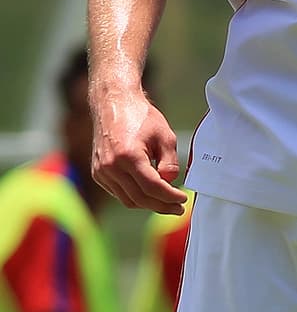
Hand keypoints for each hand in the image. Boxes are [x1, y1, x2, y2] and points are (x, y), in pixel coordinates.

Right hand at [91, 83, 185, 212]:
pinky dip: (135, 197)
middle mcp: (111, 166)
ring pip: (128, 200)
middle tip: (178, 208)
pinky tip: (149, 192)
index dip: (170, 197)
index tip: (183, 200)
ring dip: (149, 204)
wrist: (113, 103)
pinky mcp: (98, 173)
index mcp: (128, 156)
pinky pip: (119, 193)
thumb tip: (169, 183)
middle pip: (140, 198)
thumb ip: (170, 163)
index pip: (152, 188)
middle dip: (162, 205)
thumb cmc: (141, 117)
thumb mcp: (165, 137)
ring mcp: (102, 171)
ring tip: (166, 202)